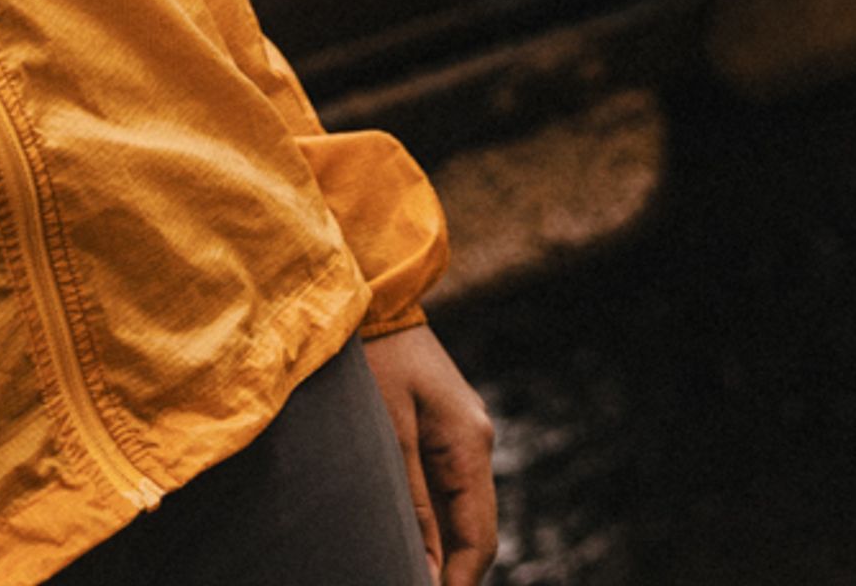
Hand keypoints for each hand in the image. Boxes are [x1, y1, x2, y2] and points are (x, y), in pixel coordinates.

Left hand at [361, 324, 497, 585]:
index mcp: (469, 444)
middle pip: (477, 529)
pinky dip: (434, 522)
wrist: (375, 299)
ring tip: (409, 575)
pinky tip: (406, 540)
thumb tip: (428, 565)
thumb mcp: (388, 432)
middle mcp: (476, 442)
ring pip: (463, 512)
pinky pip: (447, 489)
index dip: (462, 582)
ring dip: (443, 549)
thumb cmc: (375, 360)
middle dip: (455, 572)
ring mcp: (463, 435)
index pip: (480, 536)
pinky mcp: (444, 430)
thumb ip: (410, 499)